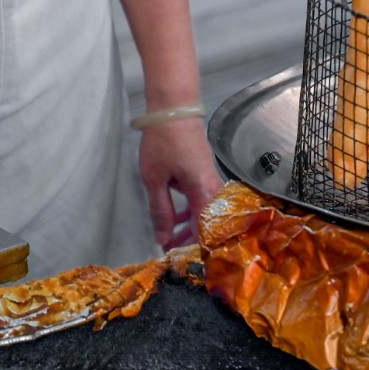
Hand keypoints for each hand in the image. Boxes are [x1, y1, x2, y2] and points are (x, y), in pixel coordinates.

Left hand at [138, 118, 222, 248]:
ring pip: (205, 211)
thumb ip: (160, 211)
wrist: (174, 110)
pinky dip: (189, 210)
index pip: (205, 230)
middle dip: (190, 240)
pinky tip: (174, 213)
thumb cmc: (163, 143)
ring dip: (188, 225)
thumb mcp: (155, 180)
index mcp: (203, 191)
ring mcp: (211, 180)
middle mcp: (213, 188)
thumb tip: (163, 239)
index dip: (194, 248)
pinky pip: (202, 199)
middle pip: (208, 223)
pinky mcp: (205, 174)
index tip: (179, 259)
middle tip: (170, 249)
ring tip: (168, 235)